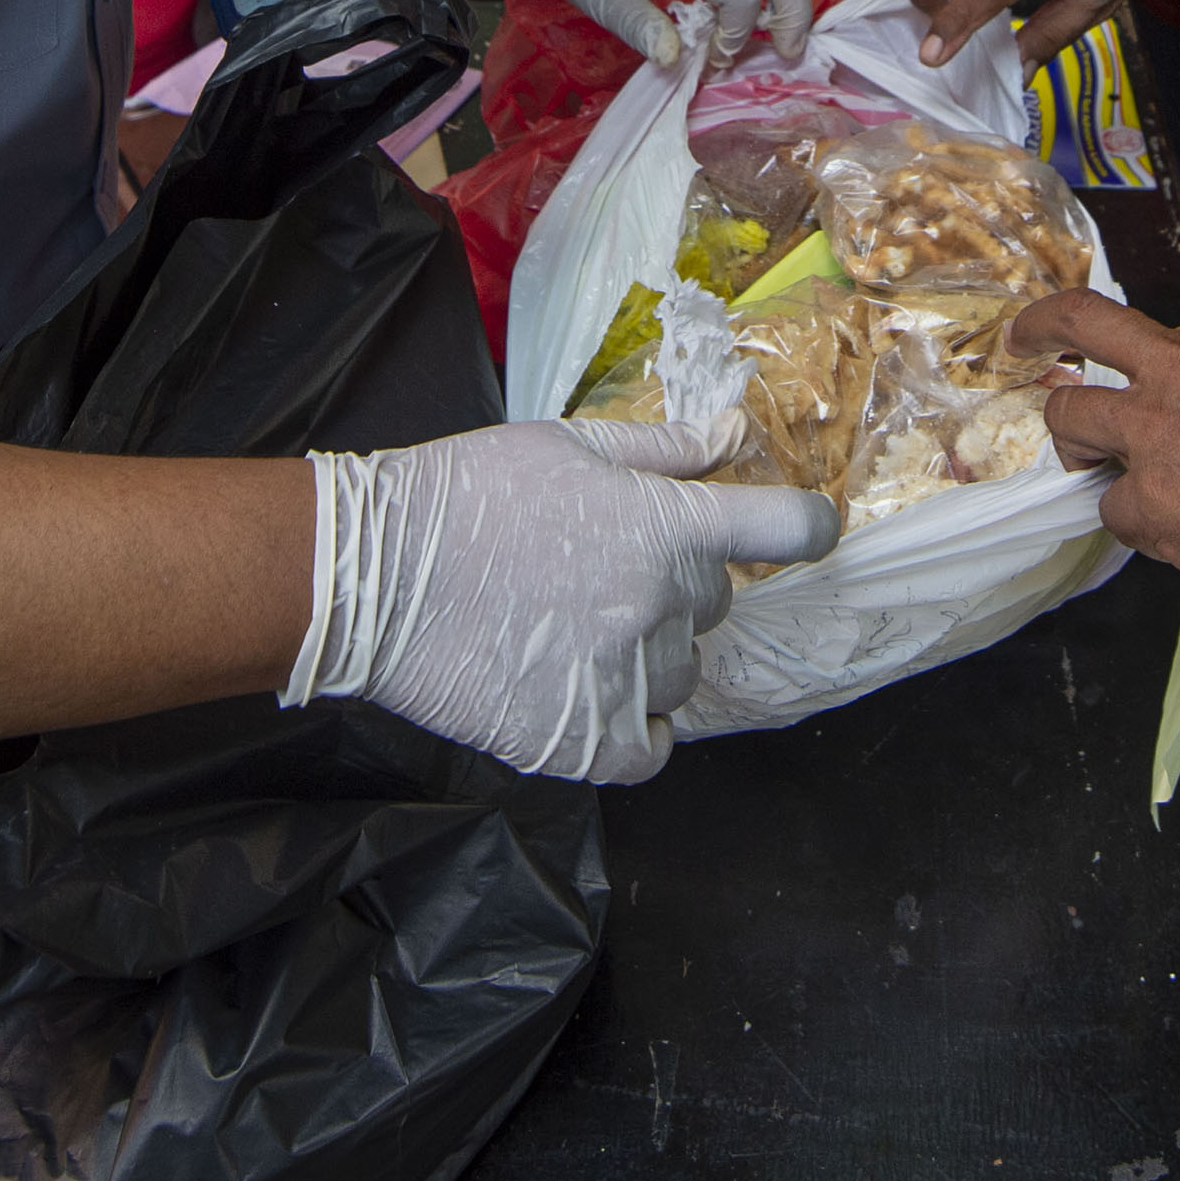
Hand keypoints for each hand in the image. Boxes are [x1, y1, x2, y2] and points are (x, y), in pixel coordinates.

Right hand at [288, 416, 838, 781]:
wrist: (374, 577)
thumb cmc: (466, 496)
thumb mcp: (571, 446)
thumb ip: (666, 450)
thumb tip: (733, 435)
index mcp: (671, 526)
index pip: (791, 530)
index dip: (805, 527)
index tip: (798, 532)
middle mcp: (665, 606)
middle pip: (714, 602)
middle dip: (675, 584)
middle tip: (600, 571)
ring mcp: (630, 680)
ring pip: (682, 672)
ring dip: (648, 653)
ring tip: (571, 629)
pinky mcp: (590, 742)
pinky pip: (654, 744)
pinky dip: (636, 723)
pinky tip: (588, 690)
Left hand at [1013, 297, 1179, 585]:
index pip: (1147, 323)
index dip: (1112, 338)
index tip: (1075, 330)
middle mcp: (1176, 373)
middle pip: (1078, 326)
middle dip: (1041, 332)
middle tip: (1023, 346)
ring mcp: (1152, 436)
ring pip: (1070, 421)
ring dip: (1077, 444)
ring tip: (1096, 465)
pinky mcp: (1144, 501)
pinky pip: (1112, 507)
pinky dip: (1134, 518)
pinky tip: (1169, 526)